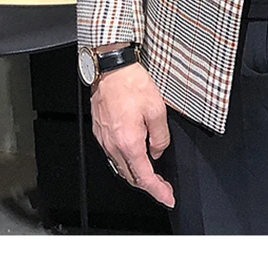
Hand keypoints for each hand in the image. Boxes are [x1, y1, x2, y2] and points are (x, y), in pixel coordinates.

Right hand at [90, 62, 175, 207]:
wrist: (111, 70)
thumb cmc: (132, 85)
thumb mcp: (157, 109)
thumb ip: (160, 136)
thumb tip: (158, 150)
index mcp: (129, 142)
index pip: (144, 177)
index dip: (157, 191)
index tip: (167, 198)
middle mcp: (113, 145)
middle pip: (131, 176)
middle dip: (148, 185)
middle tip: (164, 187)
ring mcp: (104, 140)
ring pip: (121, 167)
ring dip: (137, 174)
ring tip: (152, 174)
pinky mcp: (100, 132)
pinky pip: (114, 155)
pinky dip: (127, 161)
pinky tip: (136, 156)